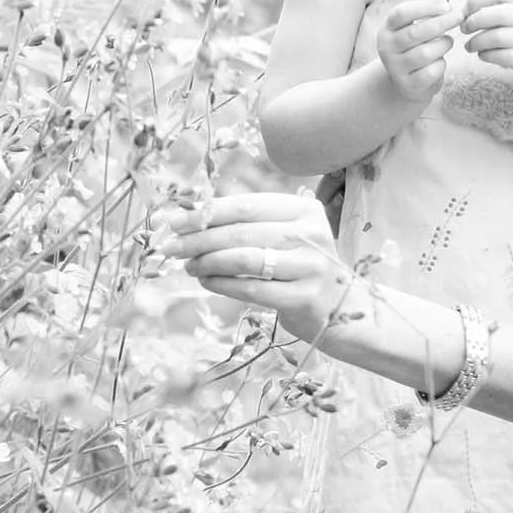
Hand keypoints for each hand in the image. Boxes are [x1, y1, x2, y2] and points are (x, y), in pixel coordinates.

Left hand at [159, 192, 369, 347]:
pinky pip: (250, 289)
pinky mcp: (303, 298)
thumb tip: (191, 217)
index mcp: (306, 210)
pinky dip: (220, 284)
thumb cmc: (303, 265)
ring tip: (188, 265)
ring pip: (243, 259)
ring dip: (206, 262)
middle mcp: (312, 235)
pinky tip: (205, 280)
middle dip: (198, 239)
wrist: (341, 307)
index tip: (175, 221)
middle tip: (171, 246)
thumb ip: (250, 223)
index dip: (206, 212)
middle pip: (242, 232)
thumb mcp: (287, 235)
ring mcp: (310, 267)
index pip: (247, 205)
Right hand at [378, 0, 460, 102]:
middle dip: (442, 23)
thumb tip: (447, 8)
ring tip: (448, 41)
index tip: (446, 6)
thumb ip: (426, 17)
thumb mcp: (413, 29)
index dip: (426, 7)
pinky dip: (441, 65)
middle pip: (415, 32)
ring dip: (443, 45)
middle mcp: (386, 47)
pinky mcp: (406, 84)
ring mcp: (394, 67)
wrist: (405, 82)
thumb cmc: (415, 48)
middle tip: (459, 18)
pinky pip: (430, 72)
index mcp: (387, 29)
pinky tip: (440, 61)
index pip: (402, 13)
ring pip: (425, 53)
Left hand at [461, 0, 512, 92]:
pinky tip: (482, 56)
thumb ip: (500, 10)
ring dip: (477, 41)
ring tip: (469, 46)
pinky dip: (486, 55)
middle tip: (464, 29)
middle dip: (475, 21)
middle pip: (498, 14)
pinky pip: (502, 56)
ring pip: (498, 36)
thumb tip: (466, 11)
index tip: (465, 11)